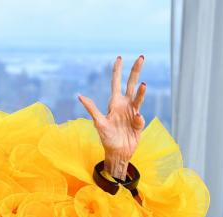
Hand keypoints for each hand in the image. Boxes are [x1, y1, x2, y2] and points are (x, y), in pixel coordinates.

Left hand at [78, 55, 146, 179]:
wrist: (117, 152)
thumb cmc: (106, 138)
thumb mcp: (98, 123)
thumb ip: (92, 108)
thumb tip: (80, 96)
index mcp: (114, 103)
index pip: (116, 83)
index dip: (117, 71)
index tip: (119, 58)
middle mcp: (125, 105)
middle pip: (131, 84)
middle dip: (135, 71)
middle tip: (141, 57)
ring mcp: (133, 112)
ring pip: (139, 97)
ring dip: (141, 91)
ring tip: (143, 84)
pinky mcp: (139, 122)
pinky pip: (140, 117)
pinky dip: (138, 118)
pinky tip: (136, 119)